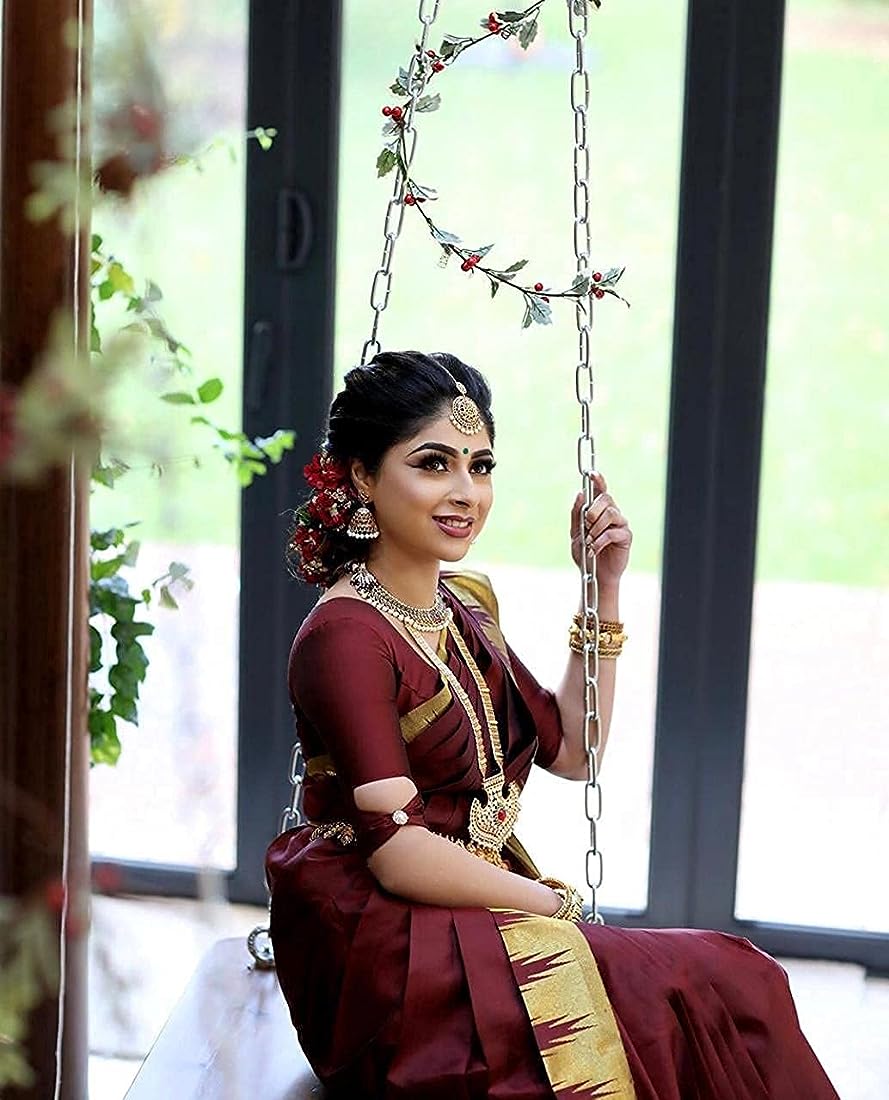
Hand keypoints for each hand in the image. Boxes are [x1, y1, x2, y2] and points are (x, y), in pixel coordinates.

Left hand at [570, 471, 631, 587]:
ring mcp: (620, 524)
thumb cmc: (585, 553)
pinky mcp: (626, 537)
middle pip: (606, 499)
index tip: (591, 474)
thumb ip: (577, 514)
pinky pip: (613, 532)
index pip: (600, 490)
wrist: (594, 574)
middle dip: (593, 510)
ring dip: (595, 527)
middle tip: (586, 524)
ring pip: (610, 514)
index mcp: (599, 510)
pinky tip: (593, 549)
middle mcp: (612, 513)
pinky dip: (599, 541)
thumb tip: (580, 494)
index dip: (598, 480)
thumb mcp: (575, 532)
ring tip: (589, 540)